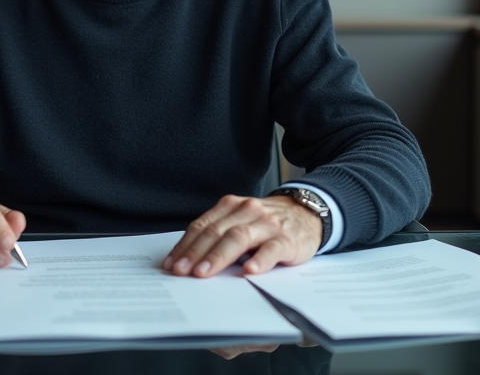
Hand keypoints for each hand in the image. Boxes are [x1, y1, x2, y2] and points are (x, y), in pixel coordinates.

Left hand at [163, 194, 321, 277]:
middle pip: (217, 231)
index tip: (171, 262)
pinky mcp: (287, 239)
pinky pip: (271, 249)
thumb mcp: (241, 220)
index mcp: (232, 206)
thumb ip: (220, 233)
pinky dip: (260, 259)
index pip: (203, 225)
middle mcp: (247, 211)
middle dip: (196, 252)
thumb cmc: (268, 223)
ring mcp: (267, 225)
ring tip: (204, 272)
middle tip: (182, 270)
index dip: (185, 244)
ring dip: (219, 256)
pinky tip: (249, 270)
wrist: (307, 214)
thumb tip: (189, 258)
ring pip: (239, 237)